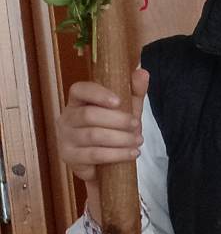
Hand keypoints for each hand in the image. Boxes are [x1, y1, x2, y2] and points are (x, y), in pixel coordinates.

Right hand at [56, 70, 147, 217]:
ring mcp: (65, 138)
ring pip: (93, 135)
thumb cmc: (113, 129)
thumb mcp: (127, 109)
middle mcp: (66, 118)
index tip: (118, 101)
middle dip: (118, 120)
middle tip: (137, 125)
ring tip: (138, 141)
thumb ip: (134, 91)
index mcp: (78, 101)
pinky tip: (132, 153)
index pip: (79, 90)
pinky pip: (93, 154)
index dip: (98, 94)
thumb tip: (142, 72)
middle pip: (89, 115)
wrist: (103, 161)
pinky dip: (117, 154)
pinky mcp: (68, 157)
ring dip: (120, 139)